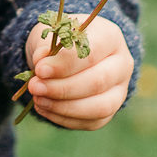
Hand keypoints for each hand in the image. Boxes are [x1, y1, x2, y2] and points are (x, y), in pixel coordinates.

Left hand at [23, 15, 132, 129]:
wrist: (69, 54)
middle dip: (63, 88)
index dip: (65, 65)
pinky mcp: (111, 111)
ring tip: (38, 99)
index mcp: (110, 36)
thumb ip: (45, 46)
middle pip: (98, 82)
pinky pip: (92, 122)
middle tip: (35, 87)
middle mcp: (122, 64)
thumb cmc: (61, 40)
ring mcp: (120, 90)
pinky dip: (65, 118)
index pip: (91, 53)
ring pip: (100, 107)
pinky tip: (44, 108)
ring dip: (64, 107)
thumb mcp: (50, 34)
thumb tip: (41, 64)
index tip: (40, 70)